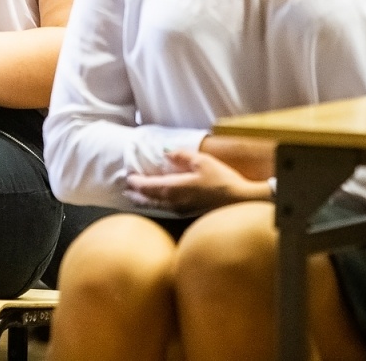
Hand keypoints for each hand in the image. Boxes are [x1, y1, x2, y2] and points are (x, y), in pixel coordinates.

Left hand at [125, 149, 268, 214]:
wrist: (239, 202)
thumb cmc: (221, 180)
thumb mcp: (202, 161)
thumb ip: (181, 155)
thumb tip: (165, 151)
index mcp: (173, 189)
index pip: (148, 187)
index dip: (136, 182)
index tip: (128, 177)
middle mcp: (173, 203)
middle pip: (149, 200)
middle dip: (136, 194)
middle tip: (126, 190)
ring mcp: (181, 211)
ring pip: (157, 207)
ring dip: (145, 201)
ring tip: (137, 197)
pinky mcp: (189, 214)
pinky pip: (166, 210)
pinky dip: (157, 205)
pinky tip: (159, 202)